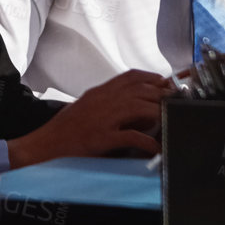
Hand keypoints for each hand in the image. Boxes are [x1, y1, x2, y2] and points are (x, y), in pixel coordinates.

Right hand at [8, 69, 171, 166]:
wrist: (46, 144)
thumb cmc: (67, 129)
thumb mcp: (88, 107)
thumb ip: (109, 103)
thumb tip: (136, 109)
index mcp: (100, 92)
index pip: (130, 76)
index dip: (152, 78)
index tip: (166, 84)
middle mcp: (103, 100)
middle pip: (139, 90)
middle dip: (162, 95)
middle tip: (177, 103)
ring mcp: (103, 118)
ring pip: (138, 108)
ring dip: (158, 114)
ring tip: (171, 122)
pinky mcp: (102, 138)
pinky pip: (131, 136)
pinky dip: (147, 142)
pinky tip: (156, 149)